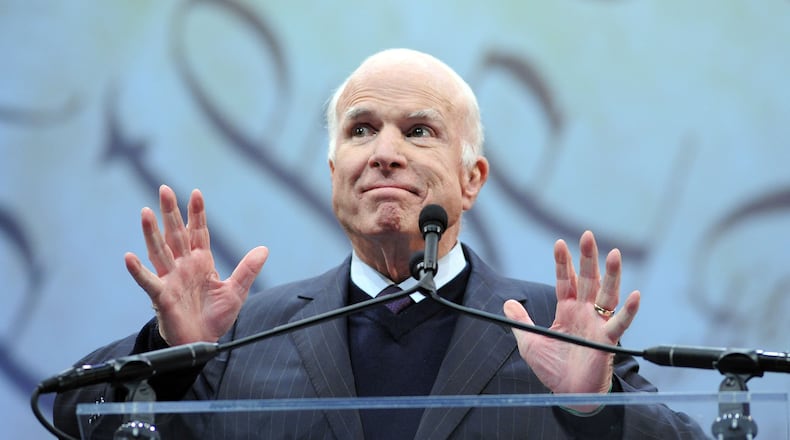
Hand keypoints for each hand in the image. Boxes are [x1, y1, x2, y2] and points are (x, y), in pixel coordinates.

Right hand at [124, 185, 268, 344]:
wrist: (203, 341)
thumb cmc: (215, 316)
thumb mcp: (236, 291)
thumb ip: (248, 269)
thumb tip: (265, 249)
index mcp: (201, 262)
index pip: (198, 232)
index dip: (197, 213)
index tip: (196, 193)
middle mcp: (183, 266)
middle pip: (175, 234)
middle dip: (171, 212)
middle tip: (164, 189)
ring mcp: (171, 279)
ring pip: (159, 251)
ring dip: (152, 232)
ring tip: (145, 212)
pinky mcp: (162, 296)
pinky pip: (148, 281)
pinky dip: (138, 271)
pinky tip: (129, 257)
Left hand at [503, 231, 639, 409]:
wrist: (568, 395)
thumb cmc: (553, 370)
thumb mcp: (530, 342)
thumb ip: (520, 322)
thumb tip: (507, 302)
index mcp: (568, 310)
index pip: (566, 281)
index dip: (563, 263)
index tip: (559, 243)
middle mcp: (585, 313)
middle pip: (588, 280)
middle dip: (588, 258)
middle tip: (587, 235)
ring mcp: (597, 324)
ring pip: (607, 294)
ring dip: (612, 274)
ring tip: (614, 253)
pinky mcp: (606, 341)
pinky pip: (620, 323)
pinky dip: (629, 310)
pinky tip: (635, 295)